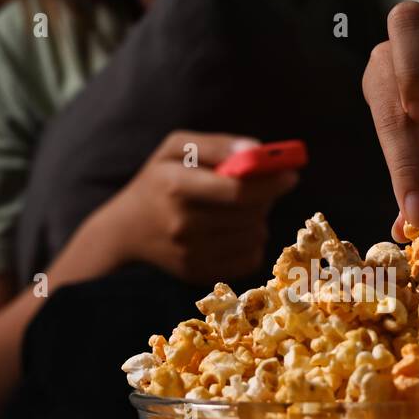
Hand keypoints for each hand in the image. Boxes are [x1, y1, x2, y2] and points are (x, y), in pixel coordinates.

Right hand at [91, 131, 297, 283]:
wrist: (126, 230)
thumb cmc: (159, 180)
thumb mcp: (176, 148)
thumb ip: (217, 145)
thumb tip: (257, 150)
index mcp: (175, 186)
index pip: (237, 191)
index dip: (271, 183)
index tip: (292, 176)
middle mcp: (181, 224)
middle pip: (249, 214)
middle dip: (266, 197)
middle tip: (265, 187)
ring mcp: (189, 253)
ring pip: (253, 236)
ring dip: (258, 219)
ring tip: (241, 208)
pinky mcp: (198, 273)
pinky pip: (249, 259)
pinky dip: (251, 242)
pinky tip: (236, 230)